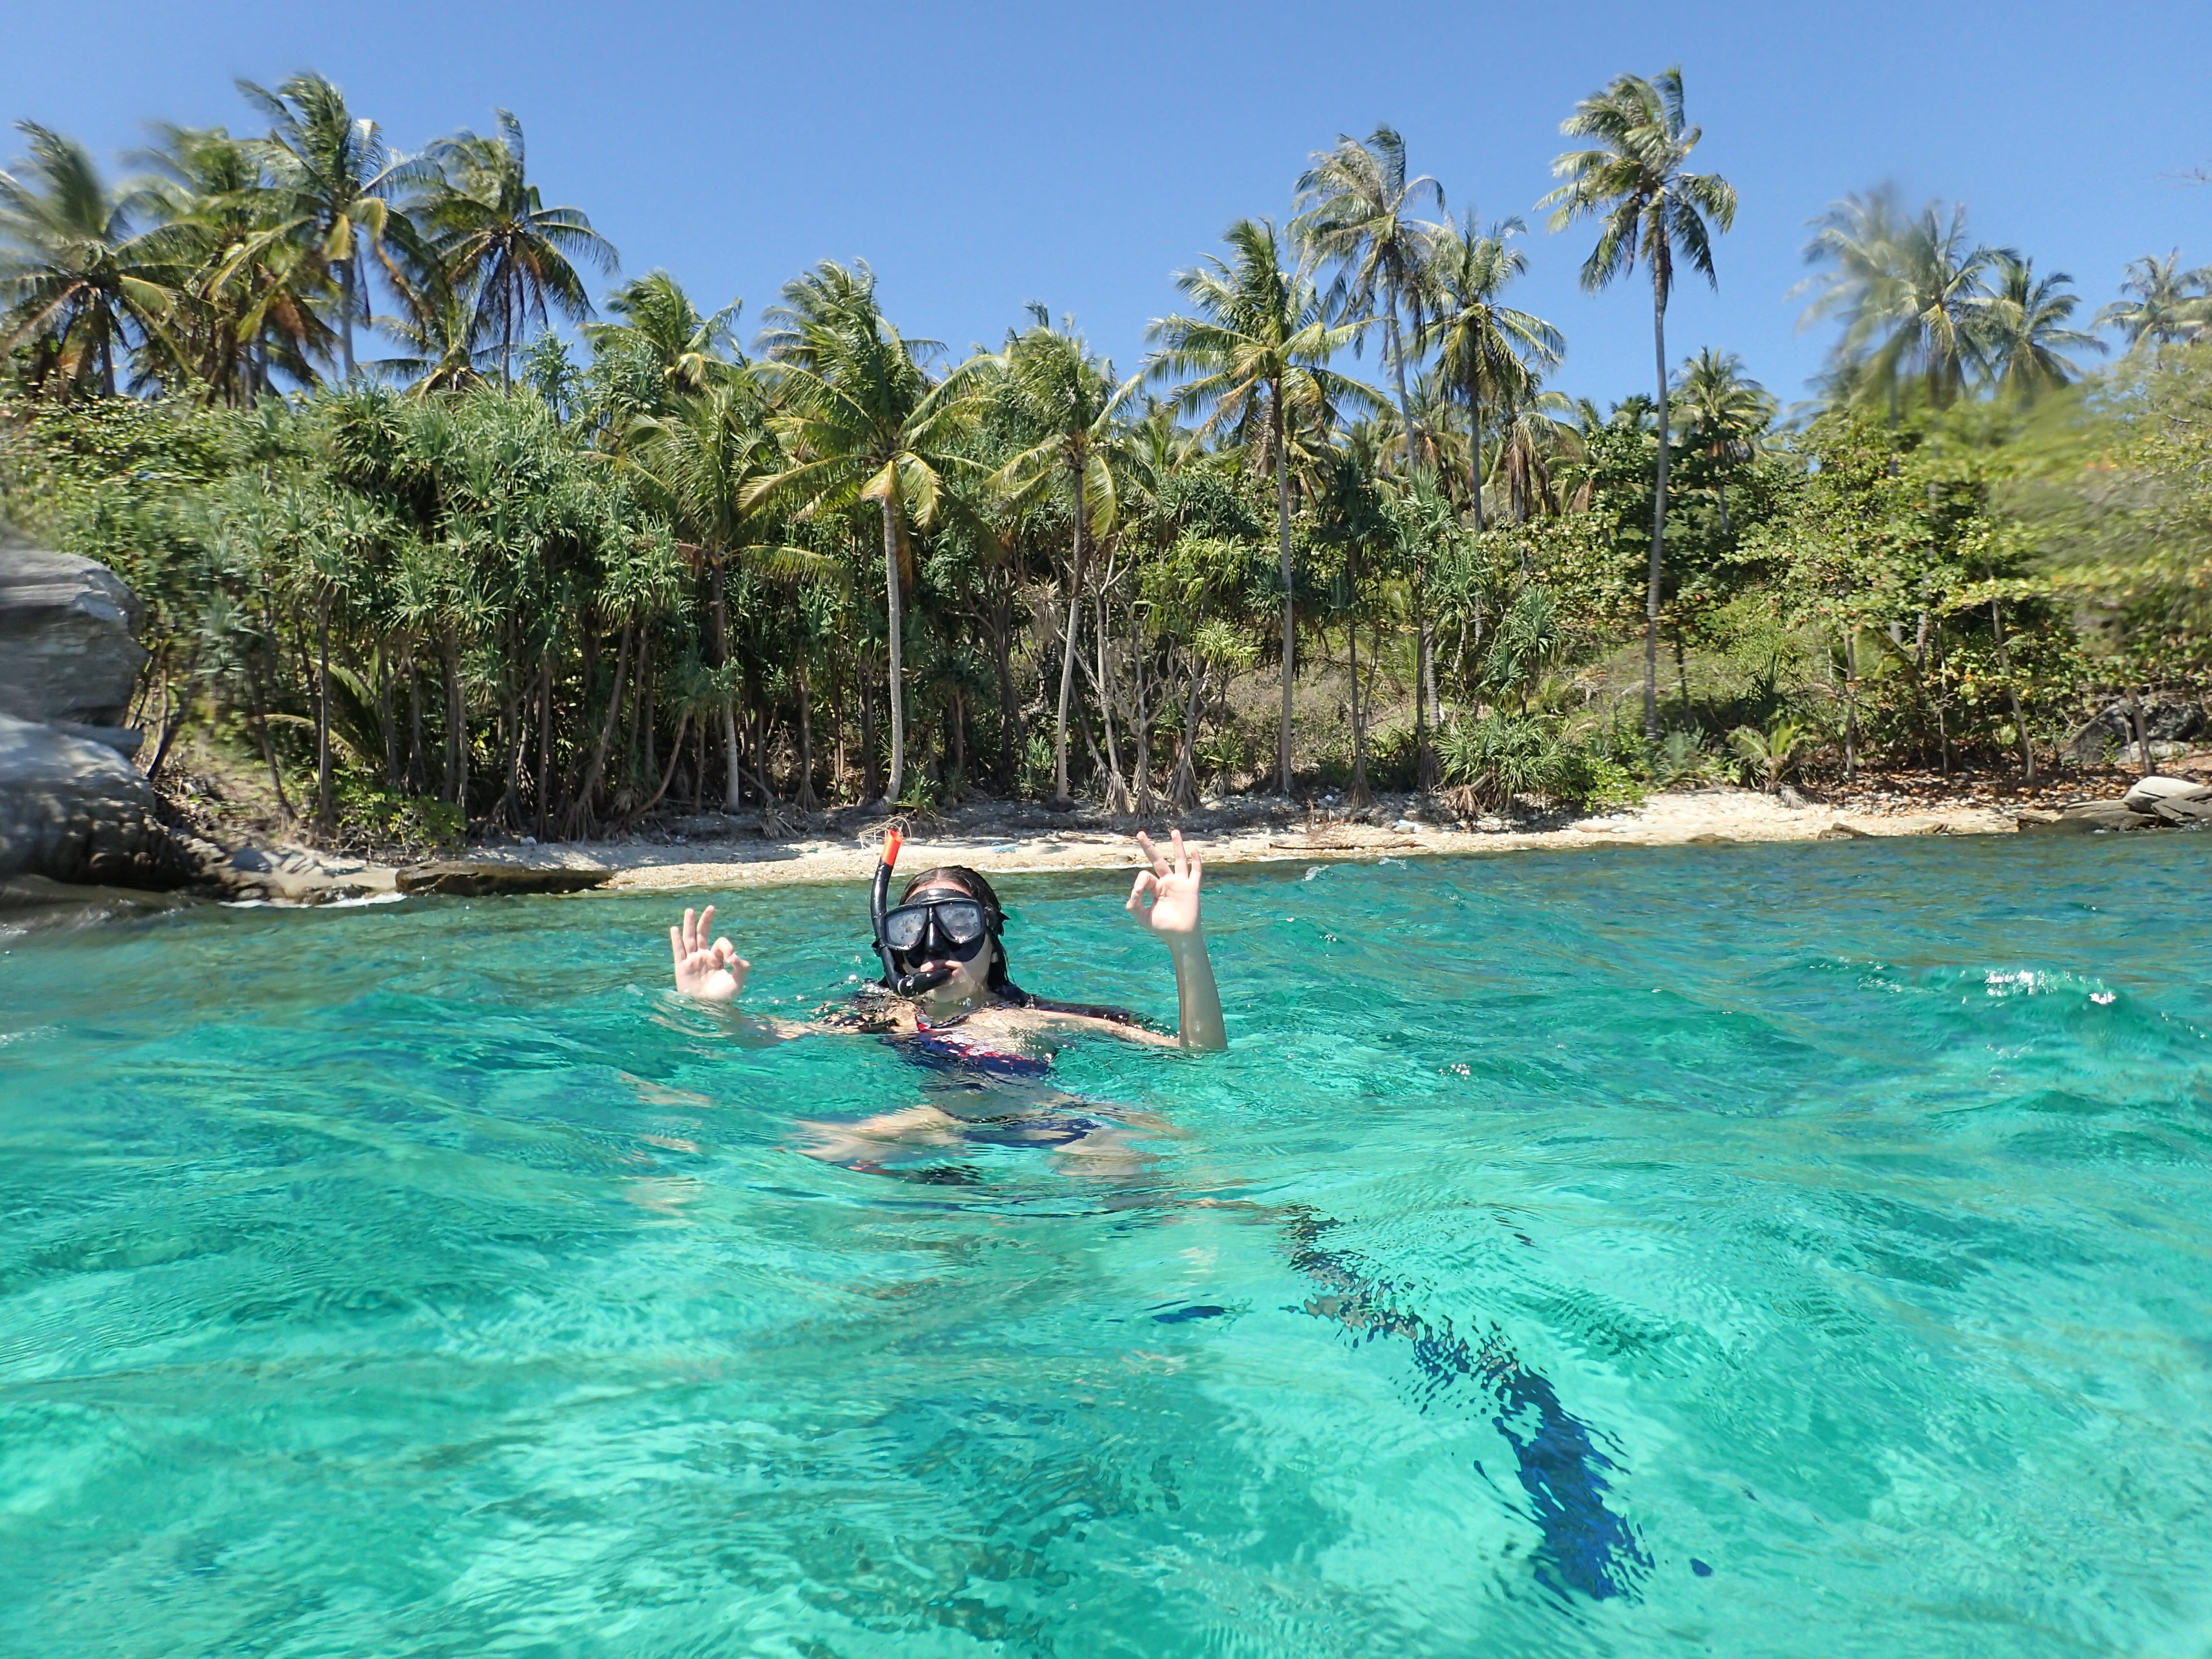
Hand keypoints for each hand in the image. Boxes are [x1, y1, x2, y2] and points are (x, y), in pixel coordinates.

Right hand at [670, 904, 747, 1000]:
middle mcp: (704, 957)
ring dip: (690, 924)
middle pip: (703, 934)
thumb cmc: (723, 998)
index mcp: (717, 959)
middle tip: (711, 907)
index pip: (722, 944)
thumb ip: (742, 968)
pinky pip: (678, 951)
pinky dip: (676, 940)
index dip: (728, 947)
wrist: (708, 1009)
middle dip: (706, 921)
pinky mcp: (682, 968)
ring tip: (690, 910)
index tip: (732, 959)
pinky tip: (674, 928)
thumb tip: (735, 957)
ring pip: (690, 938)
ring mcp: (692, 961)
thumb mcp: (738, 982)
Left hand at [1127, 829, 1203, 946]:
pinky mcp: (1192, 887)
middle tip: (1139, 833)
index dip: (1139, 881)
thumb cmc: (1162, 927)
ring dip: (1177, 845)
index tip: (1137, 893)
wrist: (1180, 936)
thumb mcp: (1143, 916)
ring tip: (1174, 831)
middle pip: (1157, 860)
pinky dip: (1196, 860)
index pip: (1145, 876)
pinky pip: (1195, 871)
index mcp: (1155, 888)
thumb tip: (1134, 890)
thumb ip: (1134, 904)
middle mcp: (1167, 882)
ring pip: (1179, 860)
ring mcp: (1181, 883)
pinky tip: (1193, 849)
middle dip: (1148, 847)